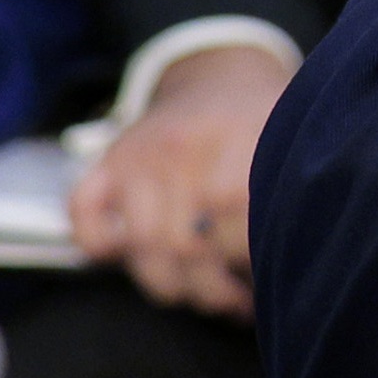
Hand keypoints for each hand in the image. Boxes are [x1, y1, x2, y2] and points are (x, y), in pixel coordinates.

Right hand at [71, 43, 287, 313]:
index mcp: (236, 140)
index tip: (270, 282)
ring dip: (170, 285)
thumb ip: (287, 195)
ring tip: (203, 296)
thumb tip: (293, 263)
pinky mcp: (107, 163)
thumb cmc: (265, 123)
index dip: (251, 264)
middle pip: (185, 244)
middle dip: (214, 291)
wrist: (222, 73)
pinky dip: (98, 245)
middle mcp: (181, 149)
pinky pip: (83, 212)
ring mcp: (138, 157)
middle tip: (240, 305)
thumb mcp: (290, 144)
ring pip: (139, 244)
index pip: (234, 221)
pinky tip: (131, 259)